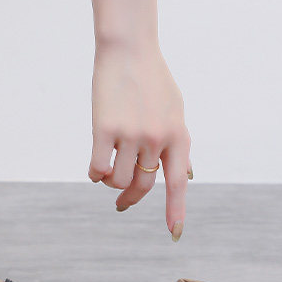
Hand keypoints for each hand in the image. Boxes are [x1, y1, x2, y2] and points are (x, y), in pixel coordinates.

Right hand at [89, 42, 190, 239]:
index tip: (175, 232)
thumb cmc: (152, 79)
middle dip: (130, 198)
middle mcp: (157, 138)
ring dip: (110, 182)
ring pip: (118, 179)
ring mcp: (131, 134)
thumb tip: (186, 174)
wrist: (129, 49)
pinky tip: (94, 168)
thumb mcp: (175, 110)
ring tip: (106, 171)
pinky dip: (95, 174)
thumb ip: (177, 143)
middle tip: (121, 204)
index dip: (176, 209)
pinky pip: (98, 168)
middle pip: (143, 184)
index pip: (178, 181)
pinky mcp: (104, 129)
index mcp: (178, 134)